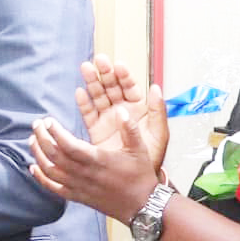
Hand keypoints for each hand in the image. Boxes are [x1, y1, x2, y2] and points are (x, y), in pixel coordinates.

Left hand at [30, 114, 161, 222]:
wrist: (142, 206)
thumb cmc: (140, 176)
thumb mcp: (140, 149)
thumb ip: (130, 128)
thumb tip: (121, 110)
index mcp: (97, 160)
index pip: (68, 144)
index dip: (55, 132)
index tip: (49, 121)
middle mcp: (84, 174)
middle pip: (54, 155)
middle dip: (42, 138)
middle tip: (36, 125)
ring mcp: (79, 187)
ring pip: (50, 171)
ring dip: (38, 154)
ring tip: (32, 140)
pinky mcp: (78, 197)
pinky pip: (54, 188)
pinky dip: (40, 178)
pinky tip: (33, 167)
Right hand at [75, 53, 169, 175]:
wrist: (137, 180)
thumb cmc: (151, 158)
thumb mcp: (159, 134)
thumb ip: (158, 111)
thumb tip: (156, 88)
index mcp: (139, 110)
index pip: (130, 88)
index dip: (124, 76)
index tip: (118, 65)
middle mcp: (122, 112)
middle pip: (112, 88)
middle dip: (105, 73)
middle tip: (99, 61)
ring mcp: (108, 120)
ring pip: (99, 97)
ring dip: (92, 82)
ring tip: (86, 68)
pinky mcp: (96, 130)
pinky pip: (89, 113)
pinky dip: (84, 103)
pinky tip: (80, 92)